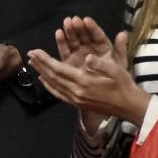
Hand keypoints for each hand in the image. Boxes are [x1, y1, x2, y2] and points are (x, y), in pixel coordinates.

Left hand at [27, 28, 147, 124]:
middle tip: (30, 54)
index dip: (46, 60)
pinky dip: (49, 86)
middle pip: (53, 77)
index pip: (59, 69)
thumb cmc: (123, 84)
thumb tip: (88, 56)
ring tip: (33, 64)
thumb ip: (100, 64)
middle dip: (40, 64)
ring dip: (42, 73)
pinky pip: (58, 95)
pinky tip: (43, 80)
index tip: (35, 51)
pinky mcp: (77, 104)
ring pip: (54, 85)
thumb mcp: (116, 70)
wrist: (128, 106)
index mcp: (84, 82)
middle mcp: (76, 92)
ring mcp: (75, 99)